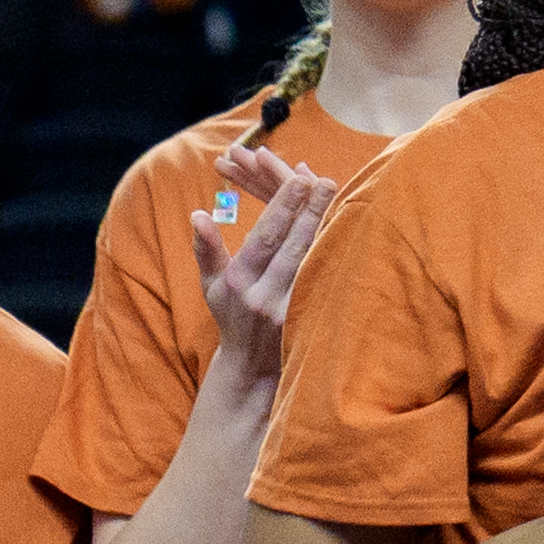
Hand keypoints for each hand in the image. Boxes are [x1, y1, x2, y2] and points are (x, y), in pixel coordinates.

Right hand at [192, 148, 333, 379]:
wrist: (251, 366)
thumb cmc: (231, 314)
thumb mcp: (210, 284)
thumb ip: (206, 248)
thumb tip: (198, 214)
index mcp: (237, 280)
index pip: (264, 237)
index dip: (282, 207)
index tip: (298, 178)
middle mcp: (262, 296)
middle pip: (292, 247)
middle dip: (310, 212)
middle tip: (326, 181)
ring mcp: (287, 310)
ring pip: (312, 263)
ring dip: (326, 230)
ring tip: (340, 201)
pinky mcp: (307, 321)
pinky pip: (323, 281)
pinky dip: (333, 254)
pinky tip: (346, 232)